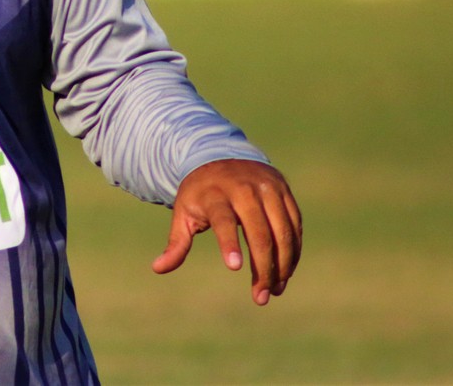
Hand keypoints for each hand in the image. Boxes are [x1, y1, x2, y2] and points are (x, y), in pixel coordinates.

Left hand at [152, 160, 301, 305]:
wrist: (222, 155)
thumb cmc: (201, 193)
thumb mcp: (184, 212)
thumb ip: (177, 242)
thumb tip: (158, 268)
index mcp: (215, 193)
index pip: (223, 220)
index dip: (229, 243)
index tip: (235, 268)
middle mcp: (245, 189)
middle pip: (259, 231)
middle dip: (262, 267)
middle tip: (261, 297)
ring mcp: (268, 188)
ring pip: (282, 231)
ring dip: (282, 264)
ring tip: (275, 291)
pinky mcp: (284, 191)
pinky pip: (294, 225)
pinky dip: (293, 251)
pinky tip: (286, 272)